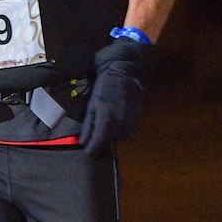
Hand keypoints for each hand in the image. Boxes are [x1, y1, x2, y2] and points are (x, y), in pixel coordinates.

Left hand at [79, 38, 155, 156]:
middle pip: (108, 141)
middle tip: (97, 128)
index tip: (87, 151)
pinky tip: (117, 118)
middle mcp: (121, 123)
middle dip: (102, 138)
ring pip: (119, 137)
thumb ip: (88, 124)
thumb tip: (82, 142)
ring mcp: (132, 122)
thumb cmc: (104, 84)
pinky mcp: (139, 120)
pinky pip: (128, 131)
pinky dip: (121, 128)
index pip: (98, 142)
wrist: (127, 70)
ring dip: (112, 133)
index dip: (92, 149)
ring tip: (108, 120)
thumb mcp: (92, 103)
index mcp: (106, 118)